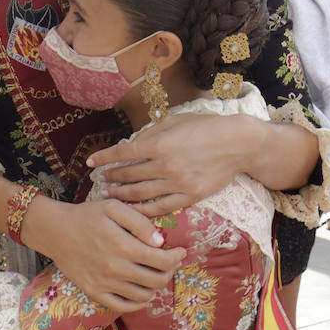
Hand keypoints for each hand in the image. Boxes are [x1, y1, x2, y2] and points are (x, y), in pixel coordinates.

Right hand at [30, 198, 184, 314]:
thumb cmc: (87, 216)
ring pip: (143, 296)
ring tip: (156, 274)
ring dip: (156, 286)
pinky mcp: (94, 293)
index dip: (176, 257)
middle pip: (157, 280)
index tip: (180, 251)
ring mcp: (104, 284)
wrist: (54, 231)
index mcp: (123, 247)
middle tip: (170, 262)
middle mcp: (115, 269)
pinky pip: (123, 306)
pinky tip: (142, 292)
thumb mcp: (114, 208)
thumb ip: (140, 222)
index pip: (162, 261)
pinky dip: (138, 303)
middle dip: (170, 271)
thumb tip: (160, 242)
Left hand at [88, 113, 262, 215]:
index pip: (123, 153)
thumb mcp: (175, 121)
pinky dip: (144, 209)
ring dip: (122, 194)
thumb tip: (131, 144)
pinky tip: (133, 209)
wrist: (238, 144)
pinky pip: (161, 207)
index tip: (91, 162)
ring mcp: (178, 183)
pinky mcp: (190, 196)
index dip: (104, 158)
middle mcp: (166, 165)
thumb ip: (151, 133)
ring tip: (110, 193)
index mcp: (160, 144)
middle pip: (129, 175)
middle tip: (101, 179)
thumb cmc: (207, 127)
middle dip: (111, 177)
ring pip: (141, 193)